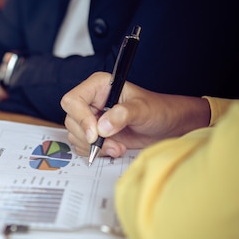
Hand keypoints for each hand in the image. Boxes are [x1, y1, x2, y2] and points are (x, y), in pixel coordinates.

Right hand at [60, 72, 210, 156]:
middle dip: (91, 138)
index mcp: (98, 86)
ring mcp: (90, 118)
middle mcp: (90, 101)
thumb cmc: (158, 110)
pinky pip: (82, 145)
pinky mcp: (94, 133)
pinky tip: (115, 148)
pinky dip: (96, 152)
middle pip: (72, 121)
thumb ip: (123, 114)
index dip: (80, 118)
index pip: (73, 101)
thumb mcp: (143, 109)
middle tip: (113, 144)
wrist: (167, 126)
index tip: (95, 134)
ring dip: (95, 147)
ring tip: (118, 147)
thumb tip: (102, 126)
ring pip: (75, 135)